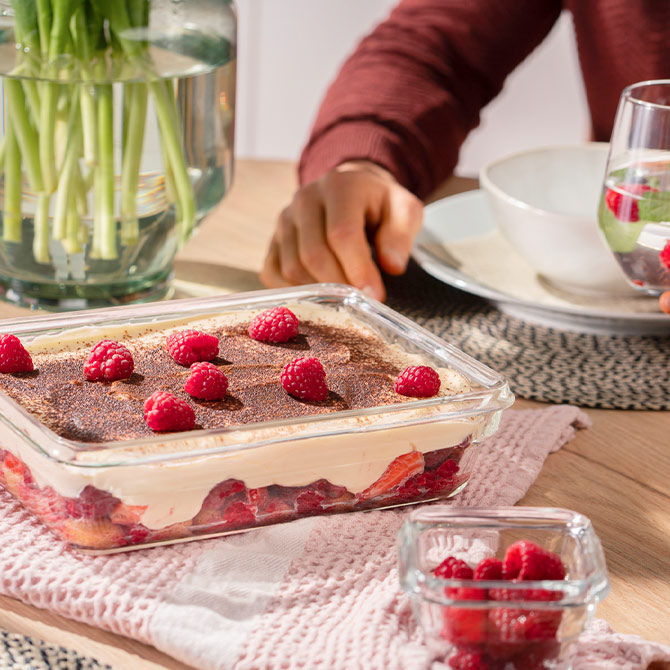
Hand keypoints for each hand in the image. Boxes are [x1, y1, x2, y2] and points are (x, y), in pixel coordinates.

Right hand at [260, 160, 422, 301]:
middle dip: (339, 286)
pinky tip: (319, 299)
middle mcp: (305, 200)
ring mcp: (284, 220)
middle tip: (361, 305)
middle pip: (313, 255)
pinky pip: (273, 274)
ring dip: (319, 294)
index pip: (341, 233)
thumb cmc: (380, 205)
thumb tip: (391, 266)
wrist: (352, 190)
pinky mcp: (274, 240)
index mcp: (339, 187)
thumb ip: (400, 236)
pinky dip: (295, 294)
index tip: (374, 296)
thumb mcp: (404, 211)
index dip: (357, 269)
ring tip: (344, 302)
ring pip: (292, 268)